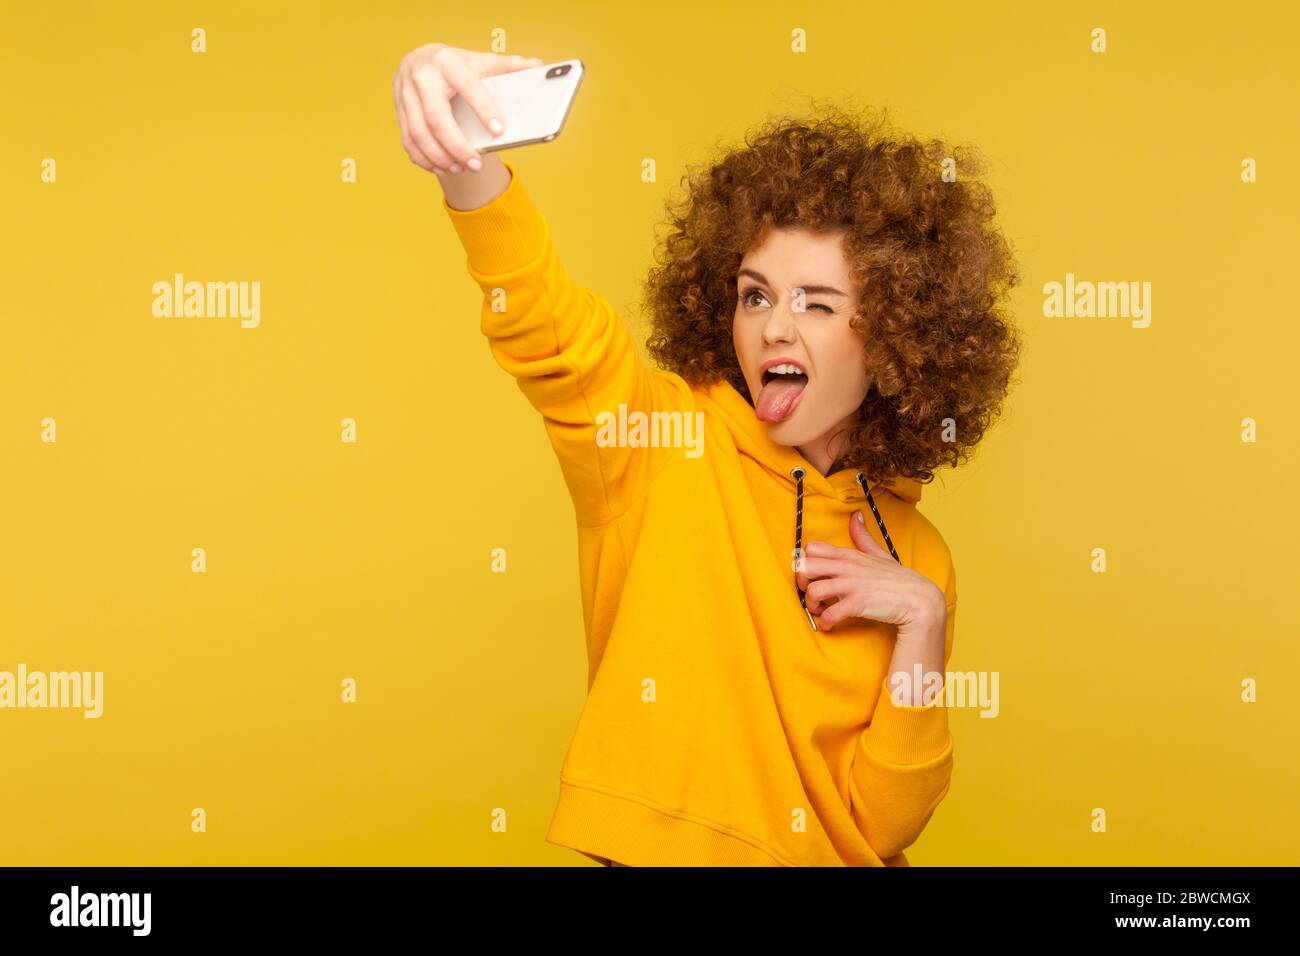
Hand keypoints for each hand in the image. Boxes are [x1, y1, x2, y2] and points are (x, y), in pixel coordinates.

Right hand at [393, 43, 542, 173]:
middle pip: (437, 118)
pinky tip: (441, 167)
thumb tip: (537, 66)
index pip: (467, 86)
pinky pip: (408, 141)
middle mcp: (422, 76)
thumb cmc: (455, 64)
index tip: (499, 131)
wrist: (418, 60)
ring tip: (460, 168)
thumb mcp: (479, 60)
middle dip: (457, 146)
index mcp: (447, 61)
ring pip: (418, 134)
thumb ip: (507, 66)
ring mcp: (405, 94)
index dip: (483, 109)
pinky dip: (424, 159)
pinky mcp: (398, 110)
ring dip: (440, 157)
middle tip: (476, 164)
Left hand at [796, 511, 945, 634]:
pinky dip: (825, 622)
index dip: (806, 562)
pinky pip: (830, 614)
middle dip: (801, 583)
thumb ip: (862, 536)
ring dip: (811, 604)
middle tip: (811, 594)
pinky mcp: (857, 604)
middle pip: (804, 567)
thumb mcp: (879, 553)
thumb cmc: (898, 579)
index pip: (812, 548)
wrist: (919, 599)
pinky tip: (830, 625)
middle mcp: (846, 568)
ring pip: (813, 591)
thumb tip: (855, 515)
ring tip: (820, 611)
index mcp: (848, 555)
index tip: (812, 576)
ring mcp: (851, 585)